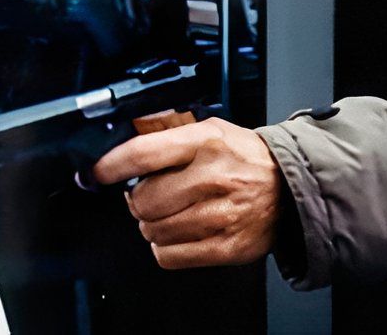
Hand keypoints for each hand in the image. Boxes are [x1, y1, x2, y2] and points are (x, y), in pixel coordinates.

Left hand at [93, 118, 280, 268]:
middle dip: (141, 202)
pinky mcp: (226, 246)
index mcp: (206, 141)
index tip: (96, 174)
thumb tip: (123, 147)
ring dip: (155, 226)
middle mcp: (213, 177)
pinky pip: (170, 256)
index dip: (110, 166)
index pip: (142, 154)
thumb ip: (168, 137)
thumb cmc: (244, 159)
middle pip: (144, 201)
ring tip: (175, 214)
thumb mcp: (210, 131)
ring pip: (154, 231)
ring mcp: (221, 215)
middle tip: (155, 196)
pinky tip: (181, 233)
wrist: (290, 187)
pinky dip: (166, 248)